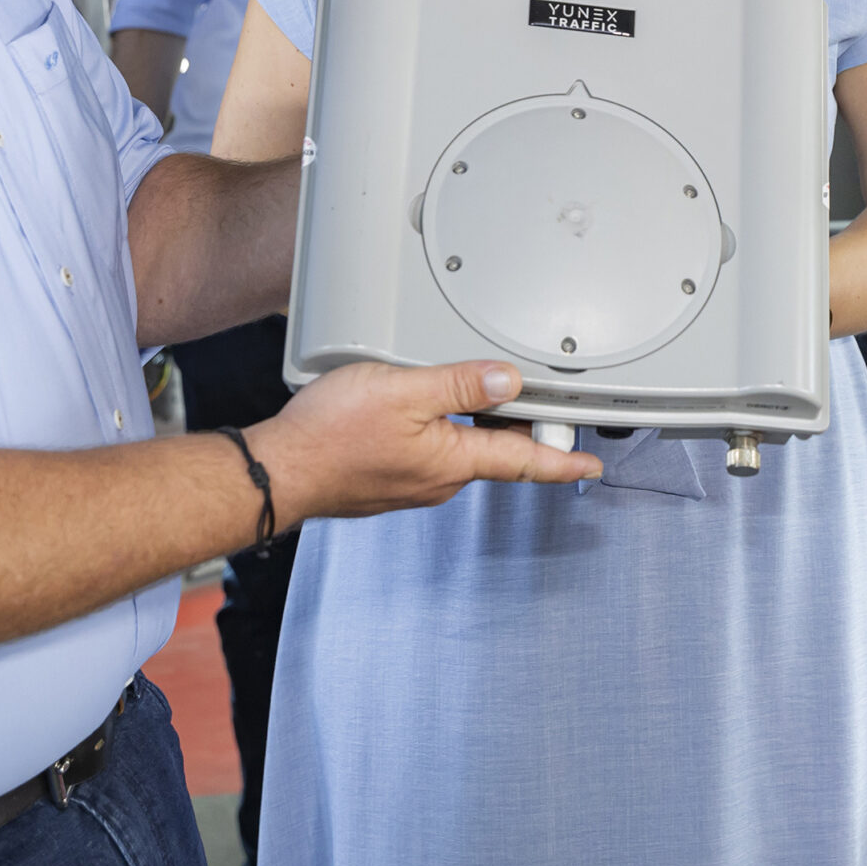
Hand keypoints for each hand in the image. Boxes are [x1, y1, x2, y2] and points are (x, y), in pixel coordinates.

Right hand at [248, 360, 600, 529]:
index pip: (523, 462)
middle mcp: (437, 481)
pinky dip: (438, 431)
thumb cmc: (329, 436)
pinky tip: (420, 410)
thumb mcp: (403, 391)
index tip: (590, 467)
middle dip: (515, 428)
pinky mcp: (387, 480)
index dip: (563, 461)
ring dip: (472, 426)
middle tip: (536, 403)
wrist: (276, 470)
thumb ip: (459, 384)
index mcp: (452, 461)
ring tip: (470, 393)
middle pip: (493, 451)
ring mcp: (411, 484)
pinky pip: (428, 454)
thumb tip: (507, 381)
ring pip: (458, 450)